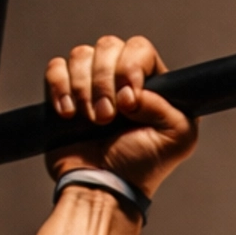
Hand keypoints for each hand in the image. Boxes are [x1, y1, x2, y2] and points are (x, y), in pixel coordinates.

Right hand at [44, 34, 197, 196]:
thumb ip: (171, 104)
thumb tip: (133, 89)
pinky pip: (56, 68)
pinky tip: (69, 115)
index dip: (131, 68)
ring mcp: (93, 85)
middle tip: (107, 118)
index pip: (140, 49)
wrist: (102, 188)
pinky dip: (60, 88)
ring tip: (92, 122)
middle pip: (108, 46)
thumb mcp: (178, 139)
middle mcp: (122, 79)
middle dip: (104, 82)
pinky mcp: (65, 92)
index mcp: (153, 85)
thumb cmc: (139, 168)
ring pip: (81, 55)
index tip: (129, 101)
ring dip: (84, 90)